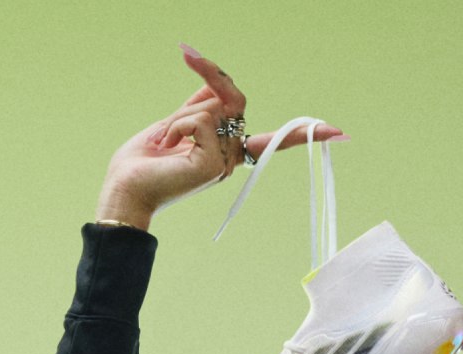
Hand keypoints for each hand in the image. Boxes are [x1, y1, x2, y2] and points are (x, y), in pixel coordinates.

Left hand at [95, 44, 347, 229]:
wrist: (122, 191)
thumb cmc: (139, 164)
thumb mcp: (171, 126)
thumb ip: (196, 107)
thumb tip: (212, 85)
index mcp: (224, 150)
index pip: (271, 139)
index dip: (303, 134)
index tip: (340, 132)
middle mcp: (231, 158)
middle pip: (232, 100)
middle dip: (209, 76)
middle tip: (188, 53)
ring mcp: (225, 162)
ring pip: (212, 108)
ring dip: (178, 116)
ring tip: (162, 142)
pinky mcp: (215, 164)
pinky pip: (201, 120)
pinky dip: (177, 126)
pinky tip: (166, 147)